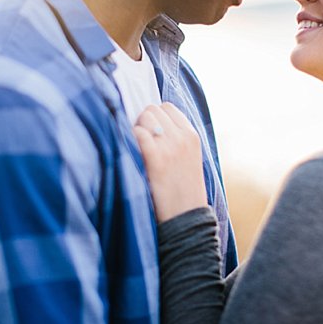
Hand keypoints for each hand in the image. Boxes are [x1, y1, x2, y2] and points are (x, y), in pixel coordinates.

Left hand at [134, 103, 207, 222]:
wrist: (185, 216)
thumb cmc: (182, 188)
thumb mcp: (189, 157)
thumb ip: (176, 137)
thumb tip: (150, 120)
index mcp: (192, 136)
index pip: (167, 107)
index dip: (155, 116)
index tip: (150, 131)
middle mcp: (182, 138)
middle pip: (153, 110)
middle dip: (144, 121)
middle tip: (141, 141)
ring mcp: (170, 147)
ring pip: (144, 118)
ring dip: (136, 129)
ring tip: (137, 148)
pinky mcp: (156, 159)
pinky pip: (137, 133)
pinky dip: (130, 139)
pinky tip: (132, 153)